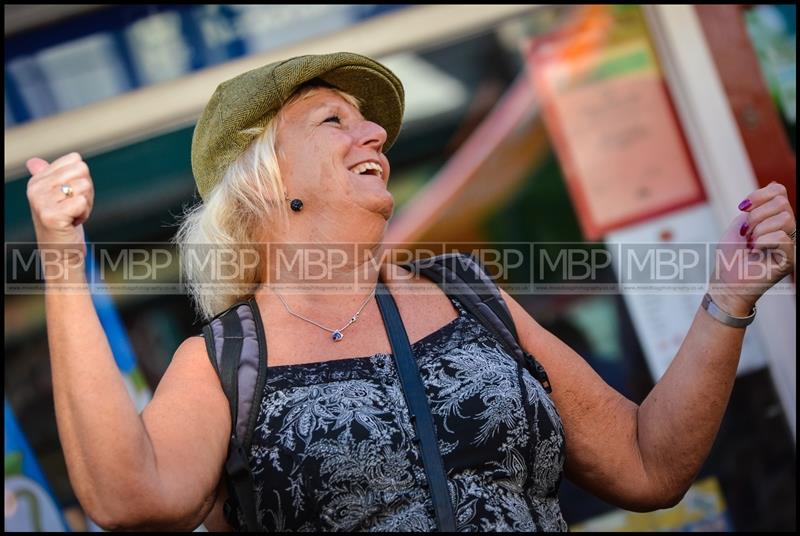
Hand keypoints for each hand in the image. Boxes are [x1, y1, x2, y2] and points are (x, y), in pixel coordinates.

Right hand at [26, 153, 94, 263]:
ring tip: (73, 215)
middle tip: (75, 207)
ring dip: (86, 204)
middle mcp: (36, 188)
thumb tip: (33, 161)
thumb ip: (49, 176)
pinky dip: (85, 213)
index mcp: (37, 179)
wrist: (61, 251)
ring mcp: (42, 201)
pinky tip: (73, 222)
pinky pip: (83, 202)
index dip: (82, 178)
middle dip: (86, 191)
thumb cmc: (64, 223)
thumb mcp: (56, 196)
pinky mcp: (52, 215)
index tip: (72, 196)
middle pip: (82, 170)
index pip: (75, 160)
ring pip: (84, 186)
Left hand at [709, 182, 794, 315]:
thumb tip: (776, 185)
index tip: (742, 207)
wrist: (725, 280)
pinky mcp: (791, 259)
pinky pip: (782, 236)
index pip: (779, 191)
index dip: (759, 195)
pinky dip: (764, 241)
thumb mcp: (740, 223)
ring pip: (785, 218)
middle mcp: (787, 229)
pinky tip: (758, 251)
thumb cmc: (730, 254)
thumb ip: (758, 205)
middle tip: (746, 233)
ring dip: (759, 230)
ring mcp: (791, 244)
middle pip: (782, 203)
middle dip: (756, 215)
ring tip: (752, 244)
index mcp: (775, 218)